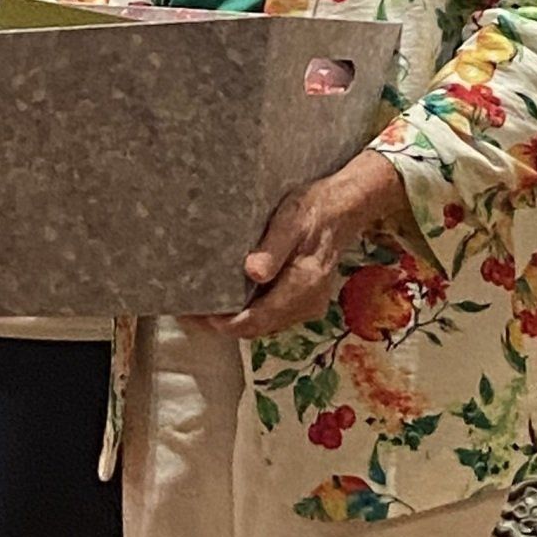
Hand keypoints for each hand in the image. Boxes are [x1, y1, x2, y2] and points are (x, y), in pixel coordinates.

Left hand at [190, 151, 411, 340]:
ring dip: (236, 320)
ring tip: (205, 305)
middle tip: (192, 311)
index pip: (258, 319)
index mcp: (303, 286)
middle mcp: (307, 304)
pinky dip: (250, 312)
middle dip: (224, 324)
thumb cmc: (314, 210)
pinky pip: (272, 316)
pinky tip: (231, 298)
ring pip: (264, 325)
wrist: (344, 209)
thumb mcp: (290, 221)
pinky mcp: (304, 301)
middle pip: (258, 328)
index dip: (226, 323)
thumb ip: (273, 249)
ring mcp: (307, 305)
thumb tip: (253, 273)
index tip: (198, 315)